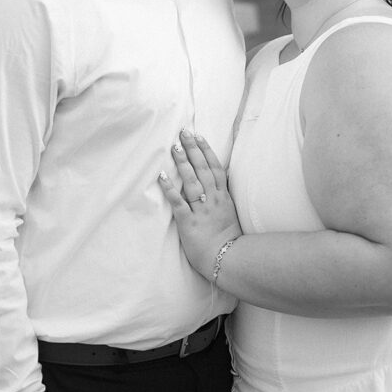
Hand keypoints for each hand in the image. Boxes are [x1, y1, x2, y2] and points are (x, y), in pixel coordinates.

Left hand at [158, 130, 241, 280]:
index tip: (198, 136)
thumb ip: (221, 198)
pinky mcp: (189, 222)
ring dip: (182, 163)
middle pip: (202, 168)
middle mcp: (213, 199)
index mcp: (222, 196)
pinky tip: (162, 176)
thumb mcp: (229, 214)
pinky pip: (178, 202)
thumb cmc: (228, 240)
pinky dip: (170, 188)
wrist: (228, 259)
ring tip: (173, 147)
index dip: (206, 150)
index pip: (214, 167)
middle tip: (183, 132)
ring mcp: (201, 209)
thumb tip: (214, 185)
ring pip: (192, 181)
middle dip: (192, 149)